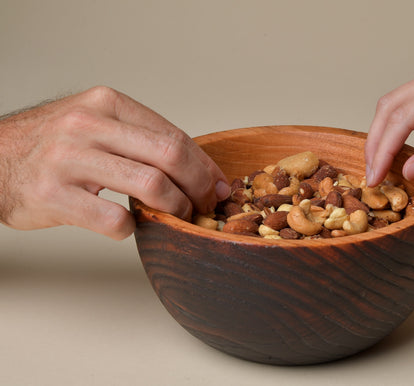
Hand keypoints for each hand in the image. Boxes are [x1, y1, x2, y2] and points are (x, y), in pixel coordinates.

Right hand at [0, 86, 229, 239]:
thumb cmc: (50, 145)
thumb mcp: (94, 123)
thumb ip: (138, 138)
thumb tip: (194, 167)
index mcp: (106, 104)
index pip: (173, 134)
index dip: (204, 165)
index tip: (218, 185)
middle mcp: (88, 124)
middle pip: (170, 156)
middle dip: (199, 186)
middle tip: (206, 205)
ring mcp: (68, 158)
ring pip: (150, 185)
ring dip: (174, 208)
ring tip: (175, 217)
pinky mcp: (53, 194)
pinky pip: (113, 219)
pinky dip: (131, 228)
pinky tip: (128, 226)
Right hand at [365, 56, 413, 185]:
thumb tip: (408, 170)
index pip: (404, 117)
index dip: (383, 150)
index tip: (374, 176)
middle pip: (393, 103)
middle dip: (377, 140)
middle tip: (371, 172)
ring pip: (400, 99)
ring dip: (386, 130)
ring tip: (380, 161)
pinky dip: (402, 121)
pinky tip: (399, 142)